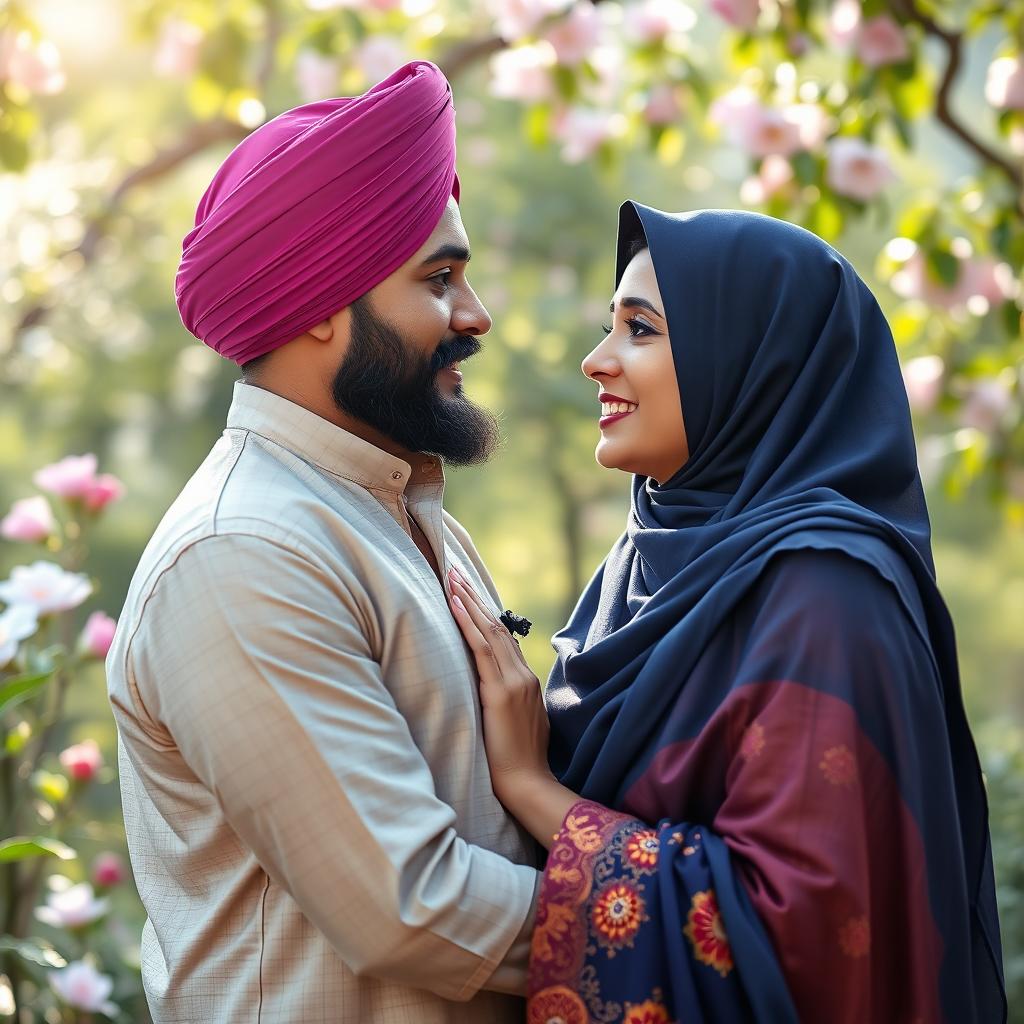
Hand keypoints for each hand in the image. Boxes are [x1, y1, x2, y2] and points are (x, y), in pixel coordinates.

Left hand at [447, 567, 552, 802]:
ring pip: (490, 630)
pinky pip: (482, 649)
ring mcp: (514, 682)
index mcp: (526, 681)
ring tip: (451, 578)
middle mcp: (523, 675)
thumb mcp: (514, 723)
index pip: (504, 638)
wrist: (528, 784)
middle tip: (454, 571)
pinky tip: (455, 604)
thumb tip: (486, 690)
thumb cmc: (517, 762)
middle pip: (497, 625)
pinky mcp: (501, 693)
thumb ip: (505, 700)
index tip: (468, 591)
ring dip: (469, 601)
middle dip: (474, 597)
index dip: (485, 612)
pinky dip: (468, 623)